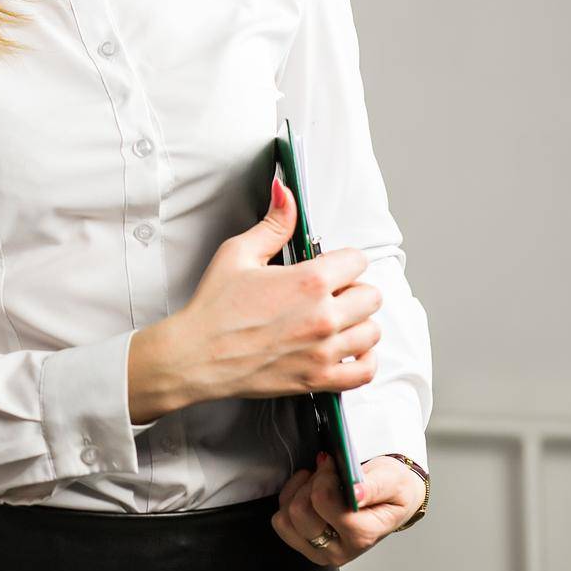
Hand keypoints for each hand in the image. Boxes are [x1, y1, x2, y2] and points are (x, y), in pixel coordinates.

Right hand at [170, 173, 381, 403]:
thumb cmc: (215, 307)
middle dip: (352, 289)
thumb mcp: (239, 253)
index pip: (358, 260)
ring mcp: (324, 351)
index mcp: (308, 282)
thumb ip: (273, 223)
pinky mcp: (319, 378)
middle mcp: (323, 317)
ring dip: (357, 323)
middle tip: (330, 293)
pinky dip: (362, 359)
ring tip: (334, 320)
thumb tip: (285, 193)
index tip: (330, 266)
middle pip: (371, 296)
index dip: (342, 260)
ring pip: (372, 332)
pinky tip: (344, 348)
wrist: (197, 354)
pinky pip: (366, 371)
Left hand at [270, 452, 424, 564]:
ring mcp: (319, 549)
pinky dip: (290, 499)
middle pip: (299, 512)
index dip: (324, 477)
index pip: (323, 503)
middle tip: (327, 473)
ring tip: (318, 483)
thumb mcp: (393, 481)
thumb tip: (356, 493)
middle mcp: (338, 549)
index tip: (334, 465)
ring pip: (285, 518)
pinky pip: (280, 520)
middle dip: (310, 483)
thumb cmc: (392, 492)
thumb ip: (375, 487)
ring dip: (298, 492)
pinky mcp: (304, 543)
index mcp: (362, 536)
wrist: (392, 500)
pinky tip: (308, 491)